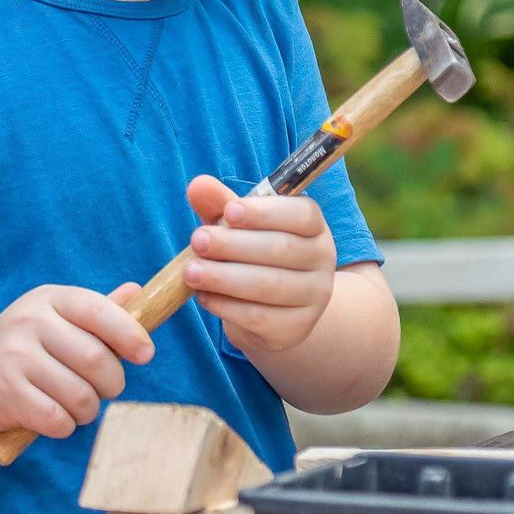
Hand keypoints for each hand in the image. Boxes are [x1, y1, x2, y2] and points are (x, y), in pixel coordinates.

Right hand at [0, 284, 152, 439]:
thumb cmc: (21, 348)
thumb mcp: (53, 319)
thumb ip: (95, 311)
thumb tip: (137, 292)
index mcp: (49, 299)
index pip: (100, 311)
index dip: (130, 334)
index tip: (145, 354)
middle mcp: (30, 322)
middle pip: (98, 361)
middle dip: (112, 385)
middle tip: (102, 391)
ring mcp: (15, 357)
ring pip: (81, 396)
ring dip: (87, 411)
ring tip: (75, 406)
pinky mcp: (6, 393)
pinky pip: (58, 419)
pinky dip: (64, 426)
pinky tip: (53, 418)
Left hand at [180, 176, 336, 353]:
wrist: (272, 309)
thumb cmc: (252, 253)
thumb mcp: (237, 225)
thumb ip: (220, 203)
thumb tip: (198, 185)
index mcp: (313, 227)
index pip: (302, 214)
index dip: (265, 212)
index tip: (228, 212)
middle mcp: (322, 260)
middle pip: (282, 249)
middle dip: (234, 245)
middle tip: (197, 240)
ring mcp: (314, 297)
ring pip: (269, 285)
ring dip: (224, 277)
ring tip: (190, 271)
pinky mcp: (296, 328)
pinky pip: (259, 317)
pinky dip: (226, 306)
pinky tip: (203, 295)